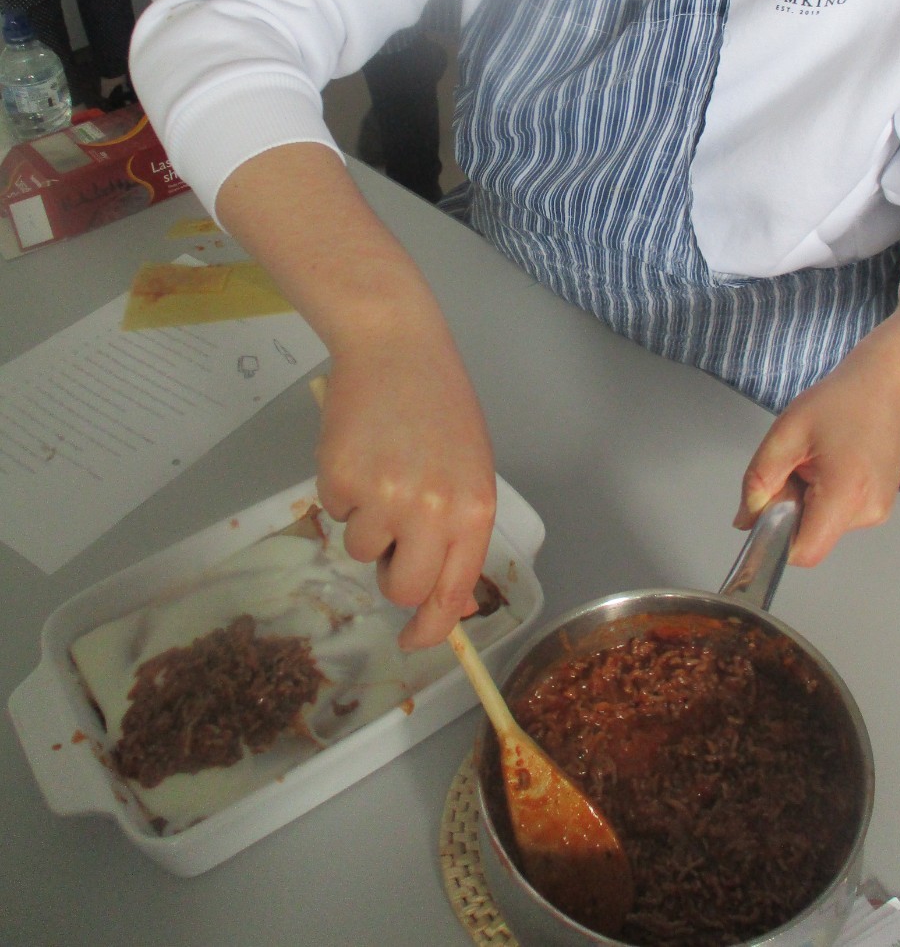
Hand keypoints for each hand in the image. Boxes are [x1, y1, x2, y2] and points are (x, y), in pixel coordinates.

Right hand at [313, 309, 496, 651]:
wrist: (396, 348)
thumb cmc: (439, 406)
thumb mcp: (469, 469)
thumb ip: (460, 532)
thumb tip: (450, 604)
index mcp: (473, 509)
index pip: (454, 591)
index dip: (433, 628)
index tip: (416, 641)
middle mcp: (433, 511)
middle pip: (404, 588)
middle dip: (394, 576)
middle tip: (393, 536)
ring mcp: (384, 498)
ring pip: (364, 552)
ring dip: (366, 523)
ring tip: (380, 469)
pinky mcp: (340, 481)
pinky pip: (335, 513)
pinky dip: (341, 491)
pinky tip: (359, 451)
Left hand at [733, 256, 899, 564]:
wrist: (885, 387)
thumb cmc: (840, 402)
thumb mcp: (785, 434)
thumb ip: (759, 481)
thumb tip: (746, 520)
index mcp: (846, 493)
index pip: (805, 552)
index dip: (777, 538)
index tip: (768, 509)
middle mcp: (868, 511)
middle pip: (810, 537)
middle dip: (791, 511)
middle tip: (797, 467)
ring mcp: (878, 512)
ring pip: (822, 527)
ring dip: (807, 502)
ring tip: (818, 461)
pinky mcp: (879, 507)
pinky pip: (837, 516)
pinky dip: (824, 498)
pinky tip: (832, 465)